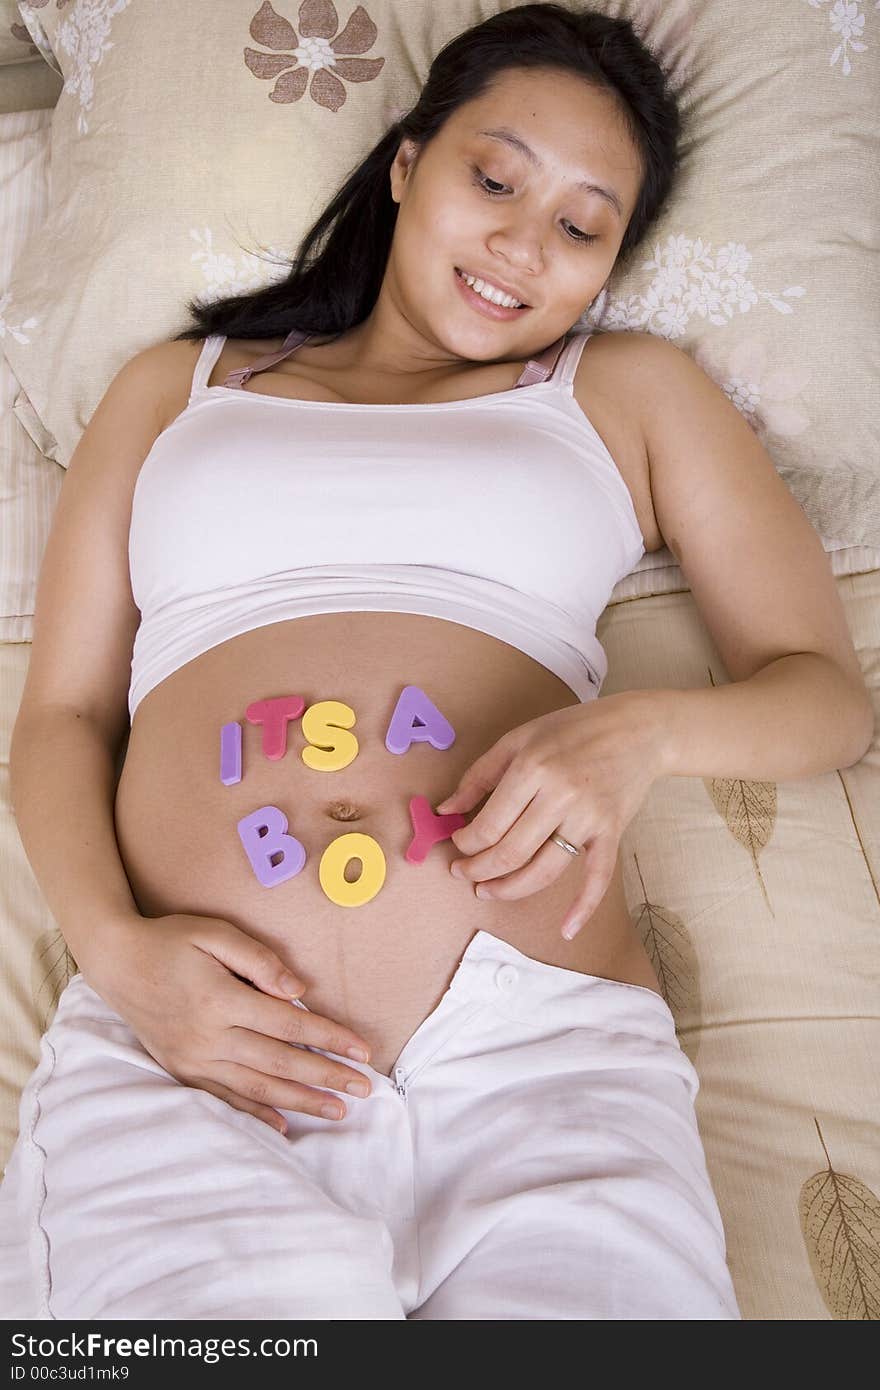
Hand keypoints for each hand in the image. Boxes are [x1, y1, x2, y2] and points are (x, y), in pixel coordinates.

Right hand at [82, 912, 374, 1133]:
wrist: (116, 963)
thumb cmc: (170, 941)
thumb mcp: (214, 934)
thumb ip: (258, 960)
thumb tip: (299, 989)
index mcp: (221, 999)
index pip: (288, 1024)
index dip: (329, 1037)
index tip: (363, 1050)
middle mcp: (209, 1036)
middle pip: (279, 1062)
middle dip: (325, 1076)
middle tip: (364, 1088)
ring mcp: (194, 1059)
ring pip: (256, 1087)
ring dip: (300, 1101)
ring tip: (337, 1110)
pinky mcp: (183, 1070)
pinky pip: (224, 1099)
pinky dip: (255, 1115)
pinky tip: (283, 1126)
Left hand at [435, 692, 665, 939]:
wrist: (639, 730)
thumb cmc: (574, 729)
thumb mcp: (520, 738)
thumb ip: (480, 774)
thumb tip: (446, 808)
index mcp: (533, 768)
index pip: (490, 823)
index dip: (467, 841)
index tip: (458, 843)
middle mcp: (560, 795)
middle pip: (511, 852)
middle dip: (478, 870)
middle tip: (462, 873)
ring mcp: (589, 818)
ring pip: (544, 870)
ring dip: (510, 889)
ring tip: (486, 892)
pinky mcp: (611, 833)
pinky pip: (597, 877)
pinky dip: (583, 907)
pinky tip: (565, 929)